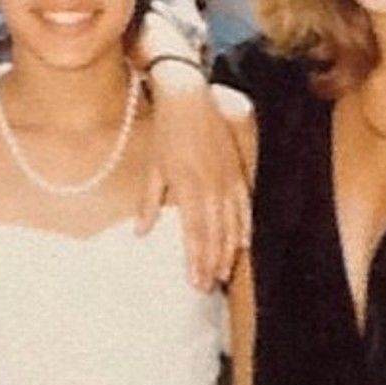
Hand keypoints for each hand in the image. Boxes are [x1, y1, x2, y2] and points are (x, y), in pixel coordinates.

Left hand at [138, 83, 250, 290]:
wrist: (189, 98)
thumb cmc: (167, 133)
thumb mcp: (153, 169)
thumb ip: (149, 203)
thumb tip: (141, 233)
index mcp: (187, 187)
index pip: (194, 234)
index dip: (196, 260)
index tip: (194, 282)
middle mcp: (210, 186)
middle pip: (214, 234)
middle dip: (211, 262)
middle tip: (207, 286)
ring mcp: (227, 178)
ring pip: (231, 223)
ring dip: (227, 250)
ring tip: (223, 272)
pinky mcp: (237, 169)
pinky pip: (245, 204)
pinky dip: (244, 225)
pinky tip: (244, 243)